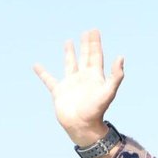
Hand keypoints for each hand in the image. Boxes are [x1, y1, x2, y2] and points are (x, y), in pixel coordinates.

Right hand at [32, 29, 124, 147]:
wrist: (82, 126)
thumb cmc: (96, 110)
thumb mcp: (108, 91)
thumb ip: (116, 75)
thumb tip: (121, 57)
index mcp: (95, 76)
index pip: (96, 55)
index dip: (95, 43)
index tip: (94, 31)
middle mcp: (83, 78)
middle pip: (85, 56)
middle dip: (86, 44)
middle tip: (87, 32)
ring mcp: (71, 84)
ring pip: (70, 64)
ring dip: (70, 53)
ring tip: (69, 42)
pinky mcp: (59, 91)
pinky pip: (49, 80)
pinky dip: (42, 73)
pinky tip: (36, 65)